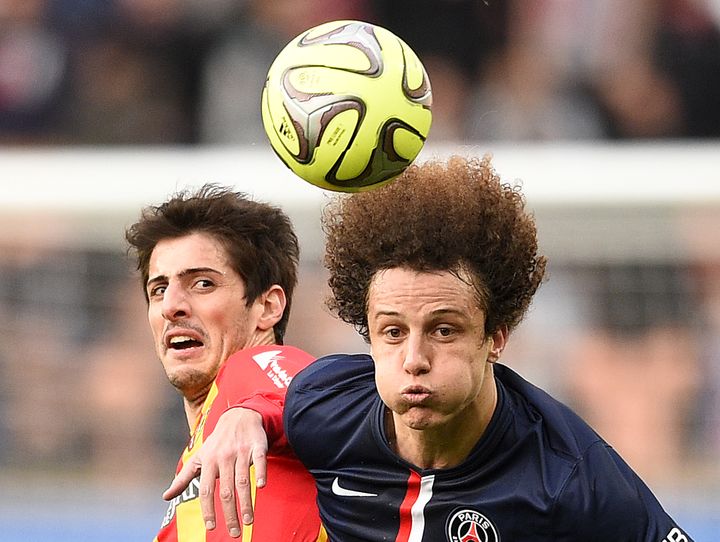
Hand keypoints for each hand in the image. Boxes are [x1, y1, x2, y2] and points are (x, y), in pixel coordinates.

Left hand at [163, 408, 267, 537]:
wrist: (238, 416)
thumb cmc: (217, 442)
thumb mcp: (198, 457)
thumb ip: (183, 478)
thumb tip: (165, 497)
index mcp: (208, 462)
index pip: (206, 490)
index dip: (208, 509)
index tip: (211, 527)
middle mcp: (224, 457)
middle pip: (225, 490)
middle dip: (229, 513)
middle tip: (234, 533)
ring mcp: (241, 451)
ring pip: (242, 479)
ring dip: (245, 502)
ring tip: (248, 521)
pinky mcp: (257, 445)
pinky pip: (259, 460)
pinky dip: (261, 472)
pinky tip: (262, 486)